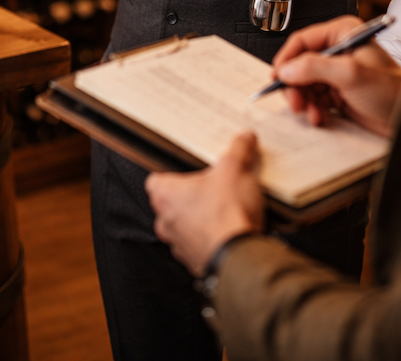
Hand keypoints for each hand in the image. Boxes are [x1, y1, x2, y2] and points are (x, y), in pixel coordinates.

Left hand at [146, 132, 264, 276]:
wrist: (238, 257)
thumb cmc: (226, 214)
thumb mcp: (235, 169)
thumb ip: (238, 150)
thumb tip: (245, 138)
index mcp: (165, 195)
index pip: (155, 180)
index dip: (171, 175)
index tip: (187, 171)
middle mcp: (165, 222)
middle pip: (171, 203)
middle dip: (189, 197)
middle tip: (211, 188)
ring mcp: (178, 245)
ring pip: (183, 227)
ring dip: (199, 220)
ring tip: (224, 211)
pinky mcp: (194, 262)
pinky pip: (197, 246)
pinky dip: (209, 240)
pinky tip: (229, 231)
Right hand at [271, 16, 400, 137]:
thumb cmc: (391, 90)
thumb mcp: (351, 74)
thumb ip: (314, 67)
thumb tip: (285, 70)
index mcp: (342, 33)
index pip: (303, 40)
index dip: (286, 58)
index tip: (277, 78)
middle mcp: (338, 49)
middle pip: (300, 64)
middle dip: (295, 85)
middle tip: (295, 103)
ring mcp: (337, 72)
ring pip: (304, 83)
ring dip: (304, 100)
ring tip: (311, 114)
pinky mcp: (338, 92)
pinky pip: (314, 98)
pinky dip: (312, 109)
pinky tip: (320, 118)